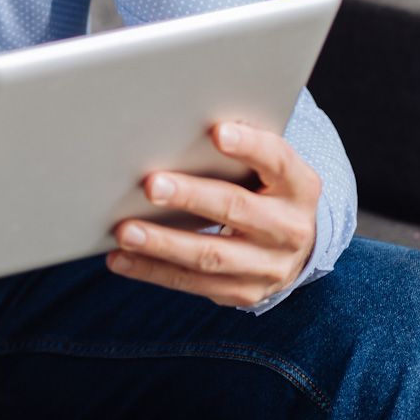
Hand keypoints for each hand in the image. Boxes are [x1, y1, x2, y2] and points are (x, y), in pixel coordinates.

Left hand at [106, 121, 318, 306]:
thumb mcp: (268, 170)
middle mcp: (290, 228)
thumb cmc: (266, 192)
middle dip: (191, 196)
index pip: (277, 161)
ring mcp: (268, 266)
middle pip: (236, 209)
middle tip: (151, 185)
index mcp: (299, 187)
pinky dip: (151, 270)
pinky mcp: (243, 292)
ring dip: (163, 243)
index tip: (217, 132)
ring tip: (125, 230)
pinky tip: (120, 258)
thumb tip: (176, 127)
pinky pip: (191, 282)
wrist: (296, 249)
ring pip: (210, 255)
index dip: (249, 146)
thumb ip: (239, 152)